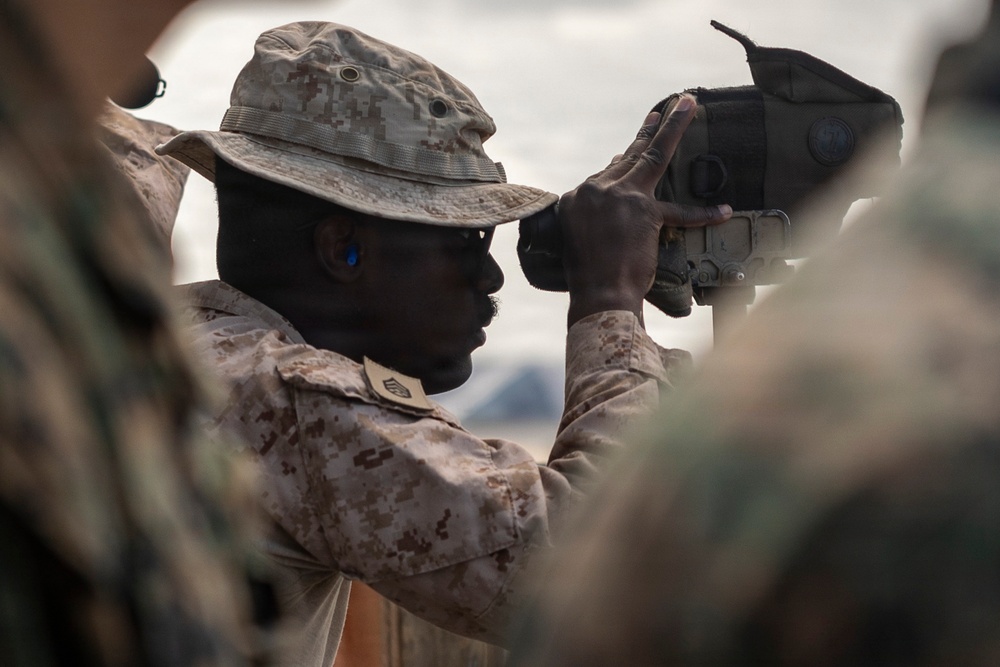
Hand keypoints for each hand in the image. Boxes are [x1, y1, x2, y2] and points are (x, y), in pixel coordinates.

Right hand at [559, 95, 731, 325]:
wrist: (598, 294)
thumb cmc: (587, 276)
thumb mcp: (580, 239)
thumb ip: (595, 218)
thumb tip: (614, 206)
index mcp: (575, 198)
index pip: (605, 175)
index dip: (622, 164)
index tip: (630, 152)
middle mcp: (595, 190)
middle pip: (628, 155)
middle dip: (649, 130)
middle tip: (666, 107)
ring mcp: (620, 197)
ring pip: (651, 155)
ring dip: (672, 129)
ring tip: (688, 106)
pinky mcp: (645, 212)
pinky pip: (680, 211)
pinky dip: (702, 214)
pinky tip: (723, 210)